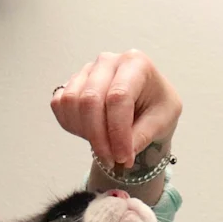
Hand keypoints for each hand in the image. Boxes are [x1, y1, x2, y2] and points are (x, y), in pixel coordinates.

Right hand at [51, 51, 181, 170]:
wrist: (147, 103)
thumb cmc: (157, 107)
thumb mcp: (163, 121)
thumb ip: (142, 136)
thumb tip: (120, 154)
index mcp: (136, 63)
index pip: (118, 97)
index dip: (118, 132)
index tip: (123, 158)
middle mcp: (108, 61)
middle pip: (90, 100)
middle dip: (99, 138)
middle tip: (111, 160)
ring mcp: (86, 71)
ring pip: (72, 102)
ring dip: (85, 132)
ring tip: (104, 146)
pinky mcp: (71, 82)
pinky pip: (59, 104)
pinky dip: (71, 125)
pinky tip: (90, 134)